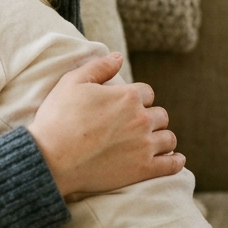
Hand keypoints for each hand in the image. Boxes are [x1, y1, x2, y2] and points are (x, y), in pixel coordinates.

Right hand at [28, 53, 182, 196]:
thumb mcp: (71, 82)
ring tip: (150, 142)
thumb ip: (98, 67)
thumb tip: (118, 57)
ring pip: (169, 138)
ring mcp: (145, 146)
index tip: (124, 107)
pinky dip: (175, 161)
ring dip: (161, 138)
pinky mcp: (144, 169)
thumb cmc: (58, 118)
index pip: (146, 92)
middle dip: (149, 118)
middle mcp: (141, 119)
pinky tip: (173, 159)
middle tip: (134, 125)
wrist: (52, 159)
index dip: (135, 98)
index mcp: (127, 96)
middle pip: (160, 115)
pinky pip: (172, 164)